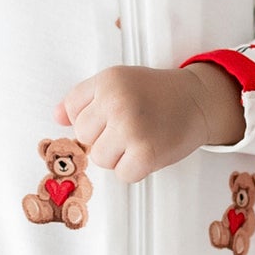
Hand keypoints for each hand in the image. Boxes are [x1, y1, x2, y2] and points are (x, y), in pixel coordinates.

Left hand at [54, 64, 243, 181]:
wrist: (199, 100)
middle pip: (84, 137)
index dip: (91, 118)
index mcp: (107, 81)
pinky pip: (122, 174)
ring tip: (139, 138)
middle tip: (130, 126)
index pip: (72, 111)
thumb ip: (85, 98)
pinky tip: (149, 150)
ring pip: (100, 159)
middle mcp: (116, 101)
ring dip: (118, 156)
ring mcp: (131, 128)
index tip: (112, 113)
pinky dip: (135, 169)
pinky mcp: (146, 152)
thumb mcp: (119, 82)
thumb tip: (56, 117)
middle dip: (103, 137)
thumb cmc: (156, 93)